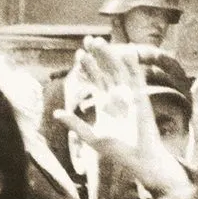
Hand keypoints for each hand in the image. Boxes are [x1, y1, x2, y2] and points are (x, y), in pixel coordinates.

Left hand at [57, 40, 192, 198]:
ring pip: (119, 70)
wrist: (140, 159)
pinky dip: (133, 64)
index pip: (95, 79)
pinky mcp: (142, 98)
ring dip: (110, 55)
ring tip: (99, 41)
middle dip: (98, 55)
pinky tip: (126, 50)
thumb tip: (55, 114)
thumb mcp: (92, 137)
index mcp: (104, 103)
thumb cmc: (118, 152)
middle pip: (106, 70)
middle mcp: (117, 96)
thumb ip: (75, 124)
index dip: (88, 66)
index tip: (79, 53)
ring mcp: (130, 95)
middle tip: (88, 40)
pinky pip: (137, 77)